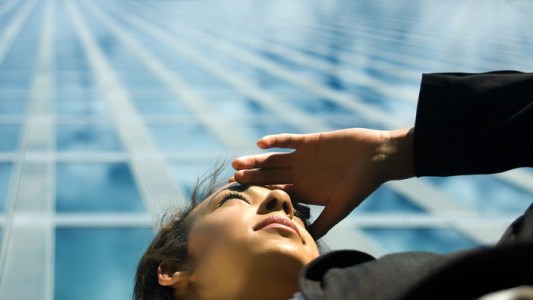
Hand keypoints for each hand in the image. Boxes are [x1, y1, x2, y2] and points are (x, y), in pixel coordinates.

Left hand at [231, 128, 413, 238]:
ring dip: (256, 160)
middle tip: (233, 179)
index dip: (258, 194)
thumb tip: (306, 242)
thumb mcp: (340, 207)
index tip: (241, 196)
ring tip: (238, 162)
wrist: (376, 157)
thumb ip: (323, 223)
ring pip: (273, 159)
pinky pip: (288, 141)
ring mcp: (303, 157)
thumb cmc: (360, 185)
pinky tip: (261, 144)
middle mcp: (300, 174)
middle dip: (252, 177)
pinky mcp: (309, 141)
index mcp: (304, 190)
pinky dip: (275, 141)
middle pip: (270, 176)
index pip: (276, 193)